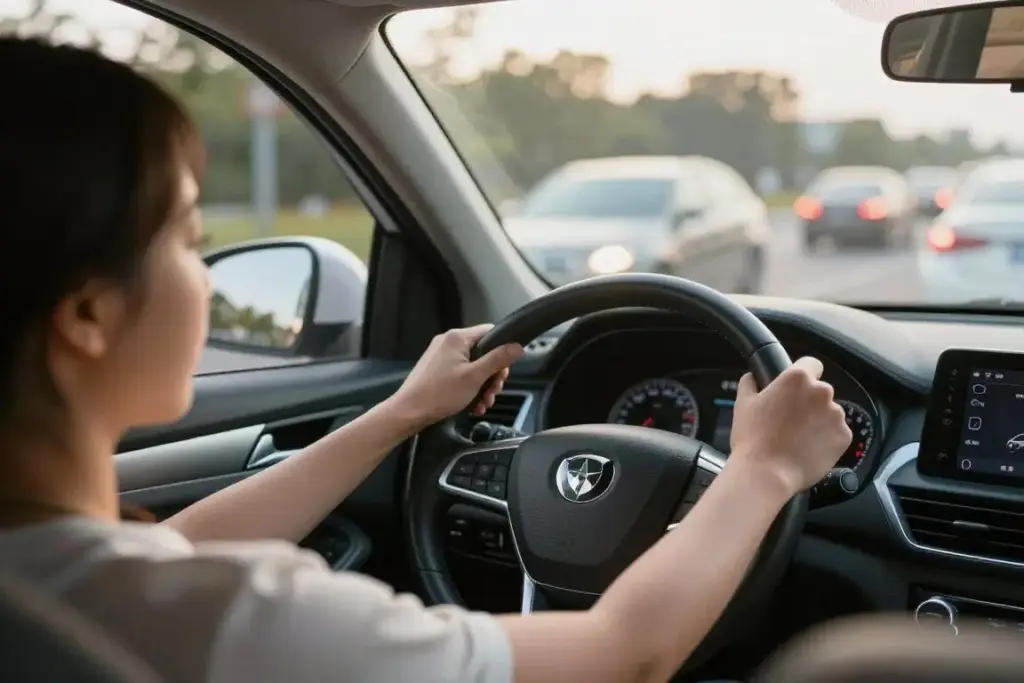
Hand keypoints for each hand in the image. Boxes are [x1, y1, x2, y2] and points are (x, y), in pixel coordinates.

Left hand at [391, 324, 524, 427]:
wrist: (409, 412)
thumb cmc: (440, 393)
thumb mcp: (475, 376)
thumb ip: (498, 360)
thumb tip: (518, 347)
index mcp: (457, 338)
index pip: (490, 332)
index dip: (503, 350)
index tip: (504, 372)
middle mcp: (448, 342)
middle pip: (483, 353)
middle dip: (492, 375)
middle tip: (493, 392)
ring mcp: (441, 356)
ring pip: (473, 367)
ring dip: (483, 386)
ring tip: (483, 403)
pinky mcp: (437, 370)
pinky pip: (461, 374)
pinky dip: (470, 388)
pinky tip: (472, 405)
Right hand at [728, 357, 851, 496]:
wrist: (767, 473)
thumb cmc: (753, 438)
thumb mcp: (743, 404)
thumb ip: (750, 384)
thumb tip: (752, 378)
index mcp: (798, 378)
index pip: (811, 364)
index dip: (803, 374)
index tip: (795, 389)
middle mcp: (822, 392)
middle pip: (820, 391)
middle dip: (809, 402)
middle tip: (790, 419)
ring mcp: (836, 415)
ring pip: (829, 412)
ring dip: (818, 421)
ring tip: (798, 438)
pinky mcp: (844, 437)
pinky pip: (836, 433)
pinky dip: (826, 439)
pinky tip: (808, 448)